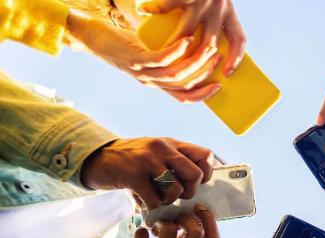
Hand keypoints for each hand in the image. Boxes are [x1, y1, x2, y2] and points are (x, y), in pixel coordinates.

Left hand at [67, 13, 221, 101]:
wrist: (90, 37)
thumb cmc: (121, 42)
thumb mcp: (148, 52)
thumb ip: (166, 56)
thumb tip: (192, 49)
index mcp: (155, 83)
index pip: (184, 97)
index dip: (202, 94)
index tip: (219, 85)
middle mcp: (150, 82)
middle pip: (183, 86)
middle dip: (204, 74)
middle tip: (217, 58)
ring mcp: (142, 72)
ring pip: (175, 75)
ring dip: (195, 63)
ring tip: (207, 48)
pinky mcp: (135, 58)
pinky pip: (160, 59)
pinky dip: (176, 51)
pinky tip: (186, 40)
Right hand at [81, 137, 213, 208]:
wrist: (96, 158)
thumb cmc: (131, 161)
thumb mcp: (156, 153)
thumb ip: (177, 161)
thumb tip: (201, 180)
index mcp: (172, 144)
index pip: (205, 156)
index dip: (205, 173)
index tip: (192, 182)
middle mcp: (162, 148)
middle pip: (196, 175)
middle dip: (189, 191)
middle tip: (175, 194)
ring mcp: (148, 161)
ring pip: (176, 190)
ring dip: (167, 200)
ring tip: (155, 196)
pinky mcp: (133, 175)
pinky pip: (154, 199)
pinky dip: (150, 205)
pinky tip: (142, 200)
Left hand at [95, 205, 219, 237]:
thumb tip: (191, 218)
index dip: (209, 218)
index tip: (198, 208)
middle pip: (197, 232)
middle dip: (186, 217)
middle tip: (174, 219)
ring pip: (169, 228)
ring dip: (161, 221)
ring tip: (155, 229)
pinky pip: (143, 234)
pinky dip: (140, 230)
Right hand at [139, 0, 246, 76]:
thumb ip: (214, 17)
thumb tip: (205, 47)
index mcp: (229, 11)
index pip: (239, 40)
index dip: (236, 59)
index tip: (227, 73)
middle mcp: (219, 7)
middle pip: (210, 44)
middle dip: (197, 62)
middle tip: (183, 71)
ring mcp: (202, 1)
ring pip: (187, 33)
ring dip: (173, 46)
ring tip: (161, 54)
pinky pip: (167, 6)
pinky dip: (153, 10)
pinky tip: (144, 13)